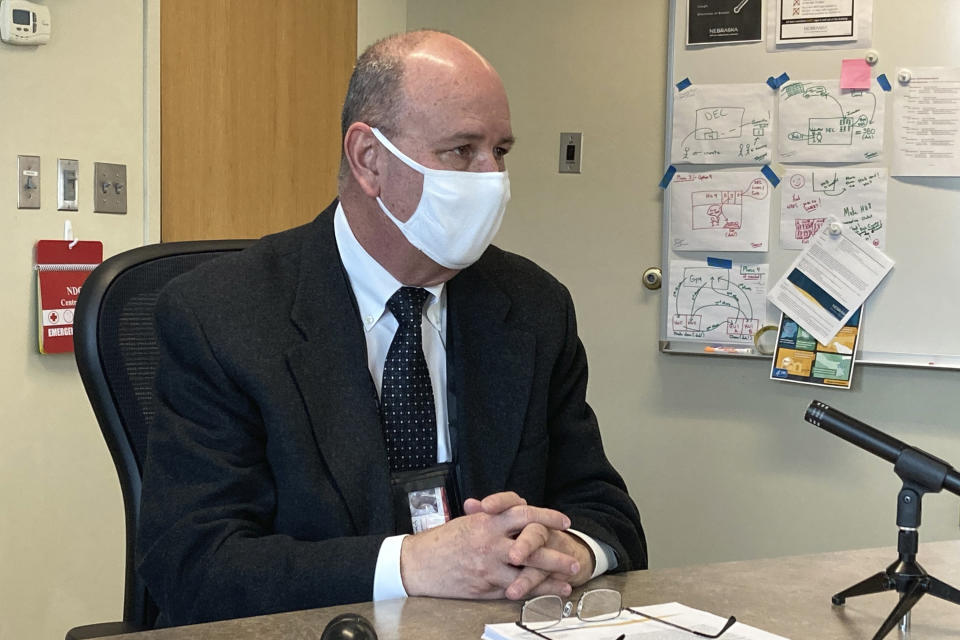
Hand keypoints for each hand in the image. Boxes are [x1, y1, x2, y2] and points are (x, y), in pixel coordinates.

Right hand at [399, 492, 578, 599]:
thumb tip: (512, 510)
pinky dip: (531, 591)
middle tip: (574, 558)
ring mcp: (489, 564)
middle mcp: (490, 540)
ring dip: (550, 576)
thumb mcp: (466, 521)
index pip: (523, 512)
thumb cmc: (440, 542)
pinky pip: (513, 588)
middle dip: (556, 551)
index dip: (546, 515)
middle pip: (532, 542)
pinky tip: (545, 594)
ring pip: (526, 570)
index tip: (563, 521)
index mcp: (487, 520)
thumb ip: (491, 518)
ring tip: (568, 581)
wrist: (417, 564)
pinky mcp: (484, 584)